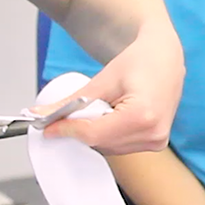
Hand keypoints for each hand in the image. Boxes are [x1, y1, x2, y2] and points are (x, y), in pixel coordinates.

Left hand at [42, 22, 183, 154]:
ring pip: (109, 147)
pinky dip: (107, 135)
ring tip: (93, 111)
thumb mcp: (103, 79)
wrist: (166, 57)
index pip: (93, 134)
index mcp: (142, 116)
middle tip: (64, 117)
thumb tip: (38, 115)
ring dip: (94, 134)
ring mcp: (157, 140)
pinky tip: (109, 117)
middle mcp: (153, 132)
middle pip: (100, 143)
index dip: (66, 130)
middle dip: (78, 131)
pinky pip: (121, 146)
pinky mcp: (157, 142)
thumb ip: (70, 102)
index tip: (47, 127)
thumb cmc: (140, 61)